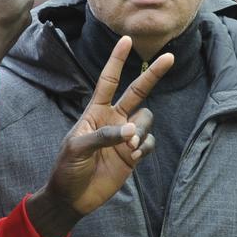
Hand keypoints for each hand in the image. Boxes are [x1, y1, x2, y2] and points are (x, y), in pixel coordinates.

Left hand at [27, 36, 173, 236]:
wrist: (73, 196)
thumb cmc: (67, 168)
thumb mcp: (78, 148)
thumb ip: (103, 136)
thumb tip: (131, 131)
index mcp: (95, 111)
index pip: (108, 80)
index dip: (116, 60)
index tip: (125, 40)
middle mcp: (113, 118)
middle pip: (137, 91)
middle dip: (152, 74)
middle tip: (169, 57)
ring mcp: (125, 136)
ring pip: (146, 119)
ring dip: (142, 129)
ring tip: (130, 146)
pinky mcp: (134, 154)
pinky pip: (149, 141)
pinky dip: (145, 146)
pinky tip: (134, 156)